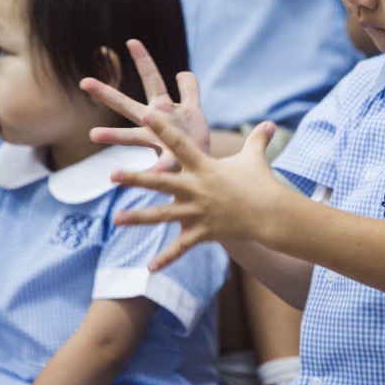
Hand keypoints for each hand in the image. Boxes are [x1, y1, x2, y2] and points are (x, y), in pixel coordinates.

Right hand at [80, 39, 208, 171]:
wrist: (202, 169)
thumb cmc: (192, 139)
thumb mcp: (193, 111)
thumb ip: (189, 91)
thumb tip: (182, 73)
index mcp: (162, 108)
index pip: (152, 80)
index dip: (144, 60)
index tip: (132, 41)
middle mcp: (154, 123)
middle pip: (128, 106)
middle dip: (108, 94)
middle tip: (84, 82)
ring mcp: (159, 143)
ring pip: (133, 137)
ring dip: (114, 135)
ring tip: (93, 134)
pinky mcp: (172, 162)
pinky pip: (162, 165)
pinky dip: (154, 170)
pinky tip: (146, 175)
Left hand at [111, 117, 281, 270]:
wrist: (272, 215)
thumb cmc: (262, 183)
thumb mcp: (255, 158)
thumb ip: (258, 139)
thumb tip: (272, 123)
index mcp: (205, 167)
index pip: (180, 144)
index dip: (163, 128)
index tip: (145, 115)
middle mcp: (196, 189)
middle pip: (161, 183)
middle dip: (136, 179)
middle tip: (112, 175)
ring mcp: (198, 213)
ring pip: (163, 216)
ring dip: (139, 218)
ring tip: (117, 219)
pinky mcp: (202, 233)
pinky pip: (181, 247)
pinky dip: (166, 258)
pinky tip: (149, 268)